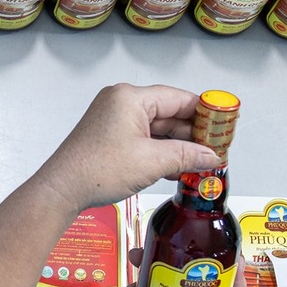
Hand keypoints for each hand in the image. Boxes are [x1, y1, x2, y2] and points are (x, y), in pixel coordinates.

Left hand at [32, 84, 222, 213]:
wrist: (63, 189)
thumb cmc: (95, 169)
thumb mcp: (151, 162)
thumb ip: (186, 156)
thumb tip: (211, 156)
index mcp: (130, 98)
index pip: (178, 98)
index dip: (204, 112)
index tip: (223, 124)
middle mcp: (122, 103)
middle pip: (169, 112)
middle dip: (193, 133)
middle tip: (216, 149)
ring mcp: (115, 120)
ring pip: (158, 128)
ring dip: (178, 146)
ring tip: (202, 162)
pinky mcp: (112, 137)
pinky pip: (145, 139)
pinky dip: (162, 152)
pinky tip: (178, 168)